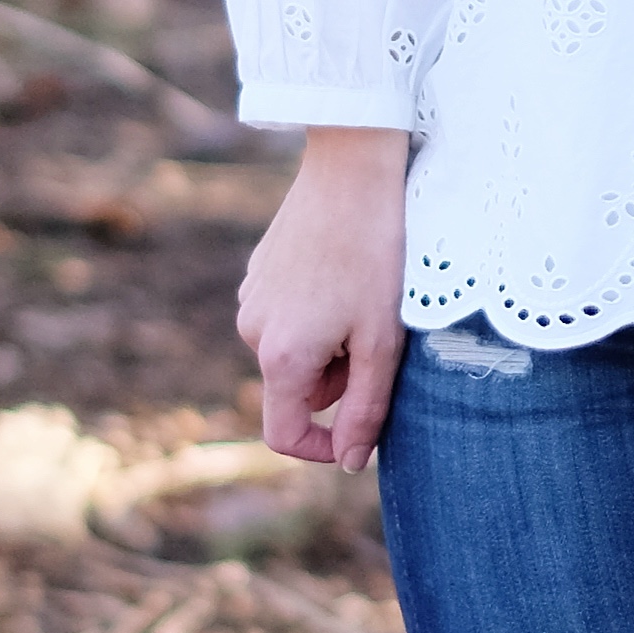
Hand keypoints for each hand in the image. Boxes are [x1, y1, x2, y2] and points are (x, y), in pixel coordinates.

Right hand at [236, 129, 410, 469]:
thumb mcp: (382, 341)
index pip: (283, 436)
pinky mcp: (258, 272)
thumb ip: (366, 409)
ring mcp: (251, 298)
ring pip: (294, 352)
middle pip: (296, 389)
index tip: (361, 434)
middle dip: (338, 380)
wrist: (352, 170)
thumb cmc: (376, 255)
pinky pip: (288, 317)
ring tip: (363, 299)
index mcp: (280, 356)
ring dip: (330, 346)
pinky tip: (345, 274)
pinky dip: (318, 315)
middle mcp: (252, 331)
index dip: (323, 448)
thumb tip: (352, 462)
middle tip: (378, 336)